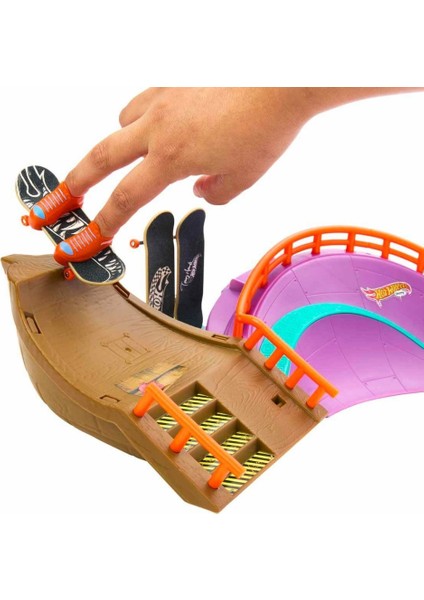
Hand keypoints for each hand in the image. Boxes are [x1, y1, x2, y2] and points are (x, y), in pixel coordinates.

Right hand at [65, 88, 310, 235]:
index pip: (126, 199)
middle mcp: (158, 128)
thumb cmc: (266, 128)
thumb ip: (215, 193)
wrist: (282, 81)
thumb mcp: (243, 177)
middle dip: (74, 184)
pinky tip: (160, 127)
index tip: (88, 239)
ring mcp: (162, 100)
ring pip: (121, 124)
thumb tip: (199, 192)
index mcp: (172, 158)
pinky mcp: (173, 83)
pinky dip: (142, 119)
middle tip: (59, 201)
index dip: (103, 223)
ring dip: (117, 146)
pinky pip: (143, 103)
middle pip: (99, 158)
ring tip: (129, 159)